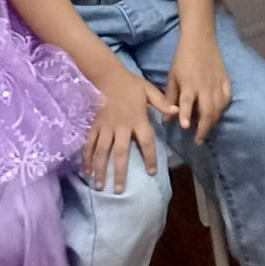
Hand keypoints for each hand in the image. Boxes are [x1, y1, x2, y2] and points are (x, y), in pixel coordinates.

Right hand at [82, 61, 158, 193]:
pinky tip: (86, 171)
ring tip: (99, 186)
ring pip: (102, 152)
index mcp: (137, 119)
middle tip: (118, 190)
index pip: (146, 142)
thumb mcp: (149, 90)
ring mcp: (106, 127)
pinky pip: (89, 144)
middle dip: (119, 172)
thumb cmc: (130, 84)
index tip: (151, 173)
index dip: (149, 157)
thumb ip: (162, 103)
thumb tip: (178, 111)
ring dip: (100, 169)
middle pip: (120, 153)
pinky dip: (87, 158)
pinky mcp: (94, 126)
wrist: (107, 75)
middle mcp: (121, 126)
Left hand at [161, 36, 232, 143]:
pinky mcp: (225, 80)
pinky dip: (222, 108)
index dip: (185, 114)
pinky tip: (218, 113)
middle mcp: (204, 86)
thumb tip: (166, 118)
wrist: (200, 40)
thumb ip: (170, 98)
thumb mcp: (172, 77)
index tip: (185, 127)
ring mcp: (217, 83)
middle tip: (198, 140)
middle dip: (203, 127)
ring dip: (212, 121)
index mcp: (189, 84)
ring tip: (206, 129)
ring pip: (218, 107)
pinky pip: (226, 98)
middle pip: (207, 110)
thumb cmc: (182, 59)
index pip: (187, 102)